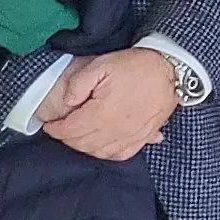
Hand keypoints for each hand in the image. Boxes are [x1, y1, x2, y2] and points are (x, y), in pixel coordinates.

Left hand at [43, 48, 177, 161]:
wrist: (169, 71)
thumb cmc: (135, 66)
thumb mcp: (101, 64)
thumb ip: (79, 83)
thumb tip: (67, 101)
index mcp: (102, 113)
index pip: (71, 130)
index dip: (55, 129)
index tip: (49, 125)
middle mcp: (115, 130)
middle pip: (82, 144)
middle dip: (67, 139)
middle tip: (61, 129)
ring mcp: (130, 136)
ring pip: (99, 153)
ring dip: (84, 148)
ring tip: (78, 136)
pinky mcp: (142, 138)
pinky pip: (120, 155)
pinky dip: (107, 154)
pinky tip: (101, 146)